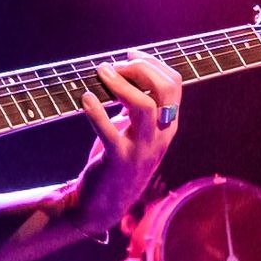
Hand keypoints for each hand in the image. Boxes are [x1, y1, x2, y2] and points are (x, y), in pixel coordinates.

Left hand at [67, 52, 182, 238]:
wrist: (102, 205)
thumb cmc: (117, 160)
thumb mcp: (133, 130)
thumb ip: (136, 105)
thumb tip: (126, 71)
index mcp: (167, 126)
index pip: (174, 85)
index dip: (153, 64)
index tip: (130, 55)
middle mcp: (160, 137)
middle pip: (164, 91)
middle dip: (141, 69)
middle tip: (114, 65)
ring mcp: (141, 150)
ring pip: (144, 107)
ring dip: (121, 84)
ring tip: (100, 73)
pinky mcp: (118, 161)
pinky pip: (110, 133)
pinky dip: (97, 112)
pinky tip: (85, 99)